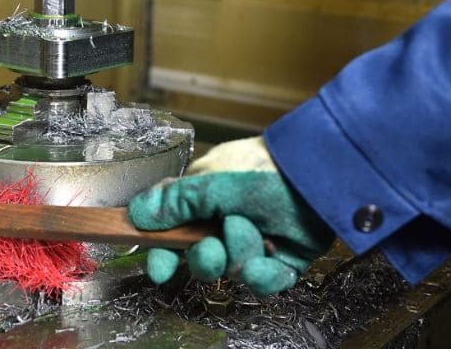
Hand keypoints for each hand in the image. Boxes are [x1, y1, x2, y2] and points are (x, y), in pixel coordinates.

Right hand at [128, 136, 334, 294]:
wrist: (315, 175)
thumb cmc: (262, 168)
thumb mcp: (210, 181)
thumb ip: (173, 201)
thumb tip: (135, 214)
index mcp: (203, 203)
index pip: (173, 235)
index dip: (163, 255)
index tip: (159, 268)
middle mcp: (225, 226)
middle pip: (201, 260)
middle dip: (204, 258)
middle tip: (211, 246)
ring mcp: (254, 245)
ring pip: (232, 270)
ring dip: (238, 252)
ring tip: (250, 227)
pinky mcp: (281, 262)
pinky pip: (262, 282)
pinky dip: (263, 272)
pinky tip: (267, 252)